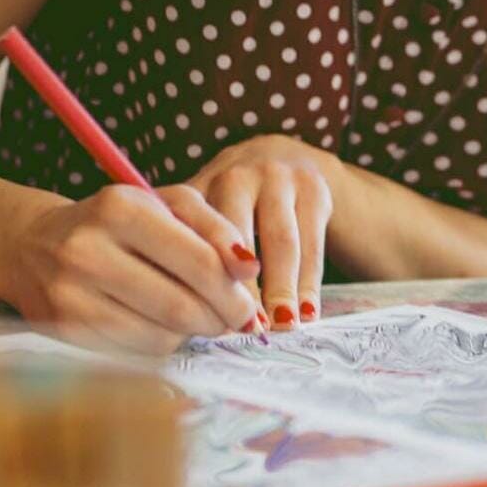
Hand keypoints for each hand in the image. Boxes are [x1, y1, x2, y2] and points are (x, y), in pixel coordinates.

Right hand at [2, 184, 264, 354]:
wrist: (33, 245)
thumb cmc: (116, 222)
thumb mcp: (166, 204)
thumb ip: (214, 227)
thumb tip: (250, 268)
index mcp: (120, 208)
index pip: (198, 261)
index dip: (234, 291)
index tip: (250, 305)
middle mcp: (87, 251)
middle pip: (181, 306)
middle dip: (220, 320)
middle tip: (235, 322)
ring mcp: (70, 295)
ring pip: (160, 336)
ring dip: (192, 335)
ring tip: (199, 319)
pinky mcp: (62, 331)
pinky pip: (133, 352)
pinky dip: (160, 345)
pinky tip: (162, 327)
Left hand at [186, 135, 339, 329]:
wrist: (285, 155)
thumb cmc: (229, 204)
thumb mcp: (200, 215)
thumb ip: (184, 254)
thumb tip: (173, 321)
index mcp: (196, 188)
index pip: (193, 238)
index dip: (200, 279)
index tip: (207, 321)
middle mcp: (235, 176)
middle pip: (238, 237)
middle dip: (243, 289)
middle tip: (247, 330)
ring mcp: (277, 179)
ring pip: (281, 241)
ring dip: (282, 288)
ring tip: (282, 327)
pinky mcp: (313, 188)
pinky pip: (311, 242)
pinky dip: (309, 282)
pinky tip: (307, 312)